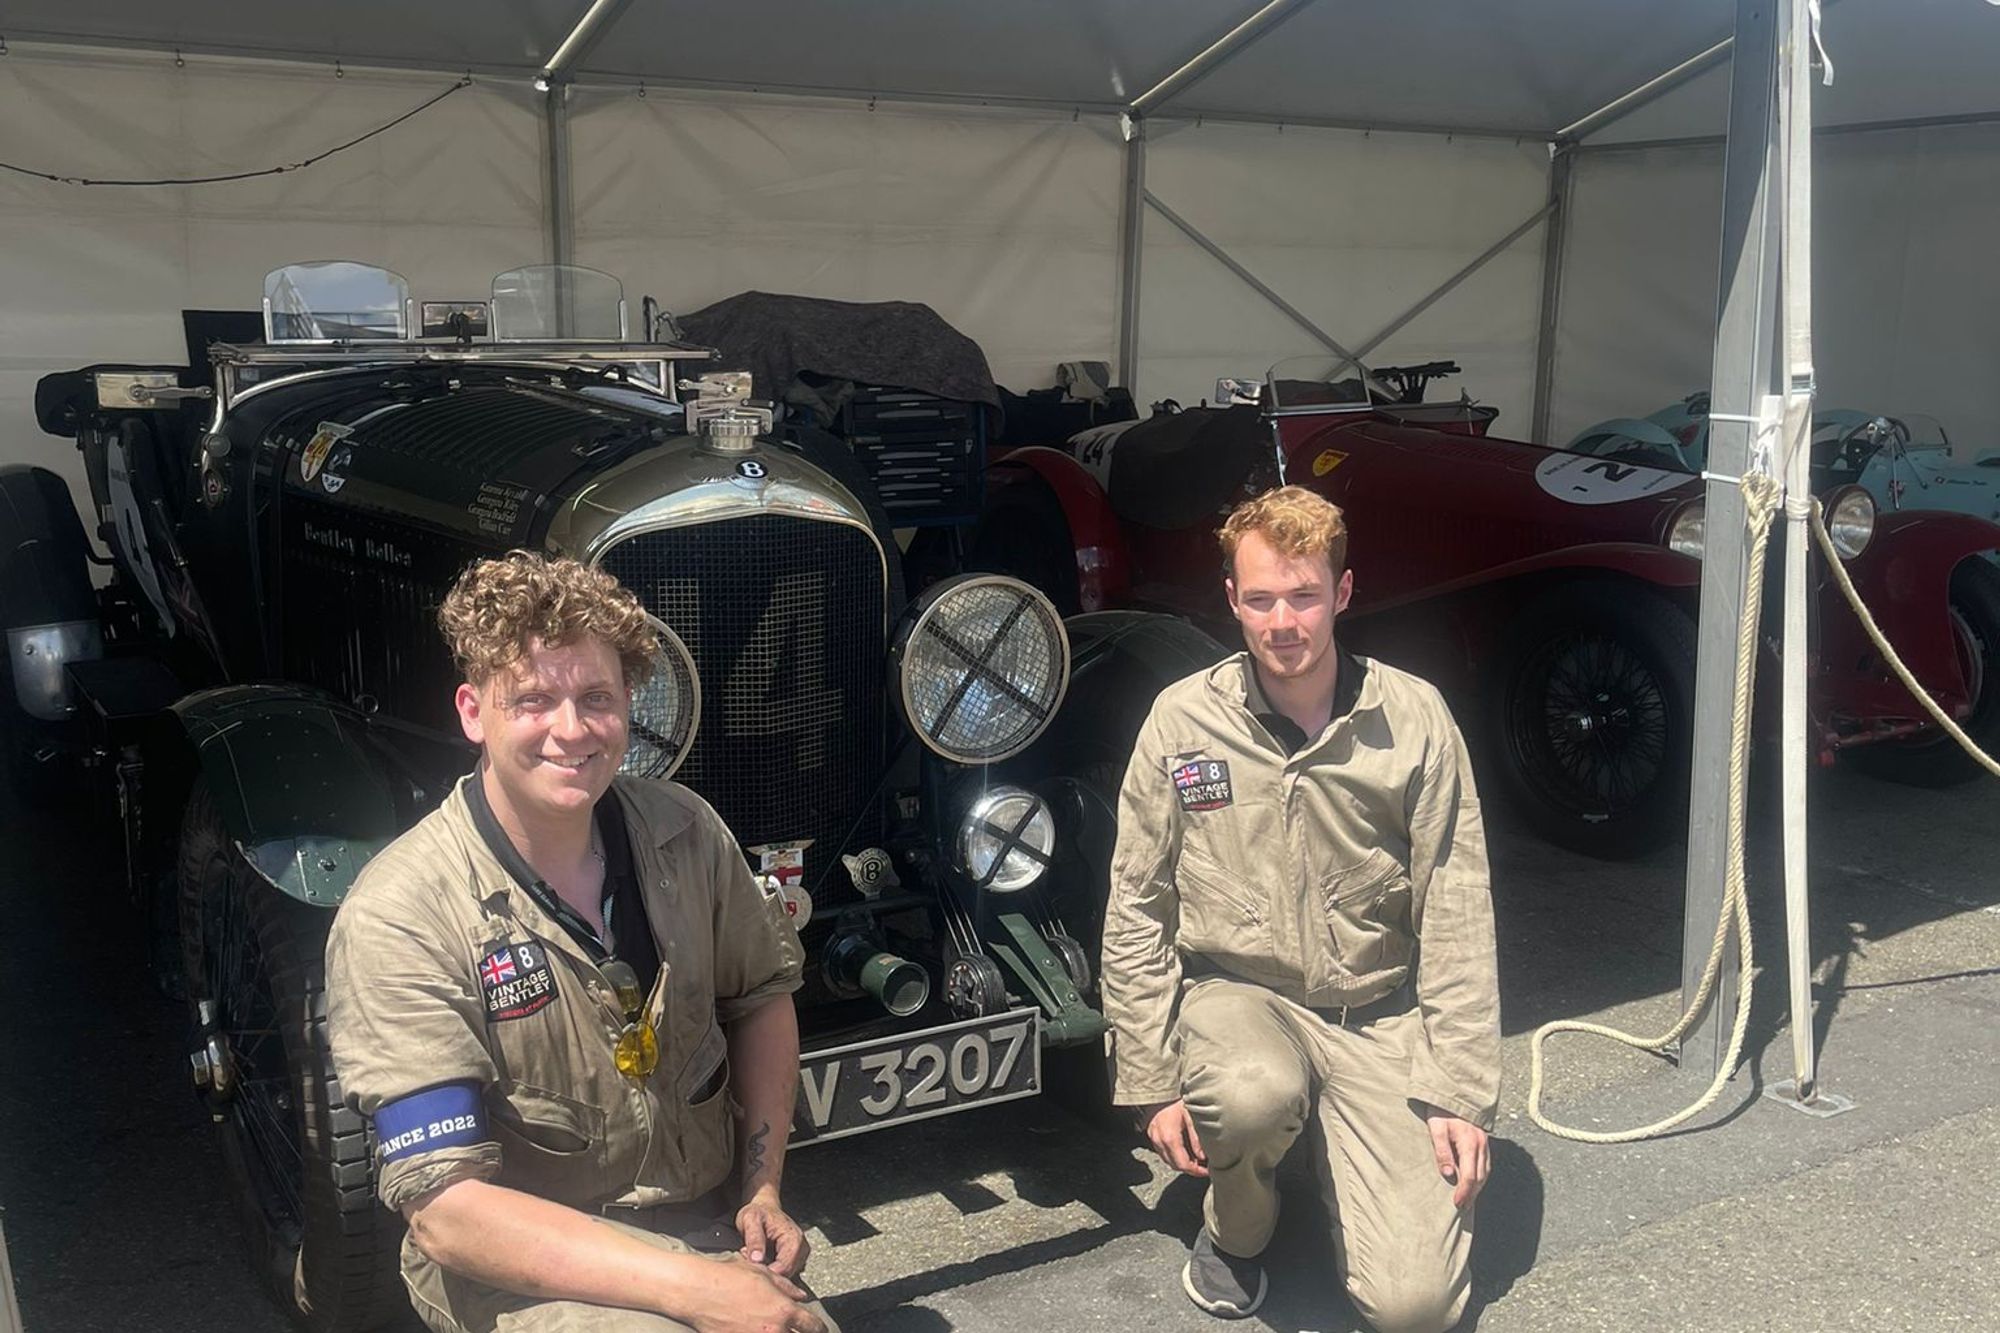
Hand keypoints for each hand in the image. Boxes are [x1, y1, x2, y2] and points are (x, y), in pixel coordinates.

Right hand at [683, 1255, 823, 1332]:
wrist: (700, 1291)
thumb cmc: (731, 1278)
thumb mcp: (763, 1274)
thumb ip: (787, 1287)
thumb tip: (801, 1295)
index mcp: (783, 1310)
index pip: (812, 1326)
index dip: (819, 1328)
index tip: (819, 1329)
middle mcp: (774, 1330)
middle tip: (801, 1331)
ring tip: (778, 1330)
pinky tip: (759, 1332)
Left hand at [736, 1186, 810, 1276]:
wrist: (764, 1207)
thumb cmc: (757, 1212)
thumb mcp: (751, 1220)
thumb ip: (754, 1239)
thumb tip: (757, 1259)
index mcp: (794, 1238)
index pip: (784, 1267)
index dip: (765, 1269)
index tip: (748, 1258)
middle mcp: (802, 1248)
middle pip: (785, 1274)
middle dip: (765, 1269)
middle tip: (748, 1253)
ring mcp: (800, 1255)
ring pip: (784, 1275)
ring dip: (767, 1269)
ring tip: (754, 1253)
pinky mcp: (795, 1260)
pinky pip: (783, 1272)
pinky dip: (770, 1269)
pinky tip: (760, 1257)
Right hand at [1144, 1100, 1208, 1177]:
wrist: (1162, 1086)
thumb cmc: (1178, 1099)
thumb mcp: (1192, 1116)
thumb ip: (1197, 1139)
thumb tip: (1203, 1158)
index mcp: (1170, 1137)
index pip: (1182, 1164)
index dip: (1196, 1171)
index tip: (1206, 1171)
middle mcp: (1159, 1140)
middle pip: (1174, 1165)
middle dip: (1189, 1169)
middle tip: (1203, 1168)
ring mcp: (1153, 1137)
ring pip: (1167, 1159)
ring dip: (1180, 1162)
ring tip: (1196, 1159)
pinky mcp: (1151, 1133)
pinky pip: (1162, 1151)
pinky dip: (1173, 1154)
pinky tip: (1184, 1150)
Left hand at [1423, 1107, 1489, 1208]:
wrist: (1454, 1091)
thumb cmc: (1442, 1110)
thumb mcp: (1436, 1128)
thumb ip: (1442, 1151)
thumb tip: (1448, 1174)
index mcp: (1469, 1143)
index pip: (1470, 1175)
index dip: (1464, 1192)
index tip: (1456, 1203)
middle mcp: (1481, 1145)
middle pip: (1480, 1177)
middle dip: (1471, 1194)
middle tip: (1461, 1207)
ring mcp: (1485, 1143)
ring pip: (1485, 1172)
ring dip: (1477, 1188)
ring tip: (1467, 1200)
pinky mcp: (1484, 1142)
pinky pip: (1486, 1164)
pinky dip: (1481, 1177)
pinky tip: (1474, 1183)